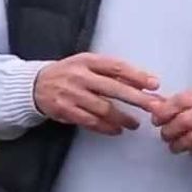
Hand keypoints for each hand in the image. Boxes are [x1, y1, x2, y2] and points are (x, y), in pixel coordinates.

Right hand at [34, 53, 163, 135]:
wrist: (36, 85)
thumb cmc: (68, 74)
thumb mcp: (86, 65)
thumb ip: (111, 72)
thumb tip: (144, 83)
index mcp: (86, 61)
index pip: (115, 67)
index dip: (136, 75)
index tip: (154, 84)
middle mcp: (79, 76)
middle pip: (113, 88)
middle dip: (137, 99)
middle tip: (154, 107)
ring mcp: (71, 94)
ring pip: (103, 108)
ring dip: (123, 118)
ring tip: (134, 124)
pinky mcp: (65, 110)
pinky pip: (91, 121)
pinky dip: (106, 127)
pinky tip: (117, 129)